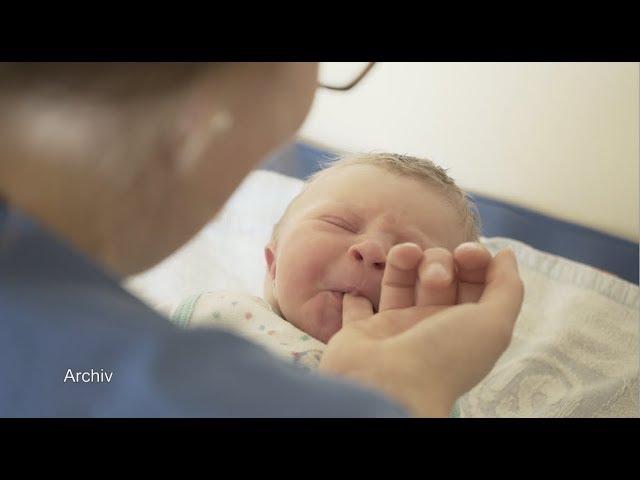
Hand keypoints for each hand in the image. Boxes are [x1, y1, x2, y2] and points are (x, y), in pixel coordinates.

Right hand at [319, 246, 523, 416]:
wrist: (388, 386)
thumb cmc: (443, 357)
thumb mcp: (493, 323)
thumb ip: (507, 288)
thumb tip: (506, 255)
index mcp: (464, 326)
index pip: (473, 280)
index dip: (473, 260)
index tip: (466, 254)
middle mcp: (431, 325)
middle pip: (438, 276)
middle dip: (439, 261)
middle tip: (435, 277)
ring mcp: (395, 327)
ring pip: (401, 281)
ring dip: (404, 258)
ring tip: (404, 254)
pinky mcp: (361, 330)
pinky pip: (358, 306)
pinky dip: (358, 294)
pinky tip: (362, 279)